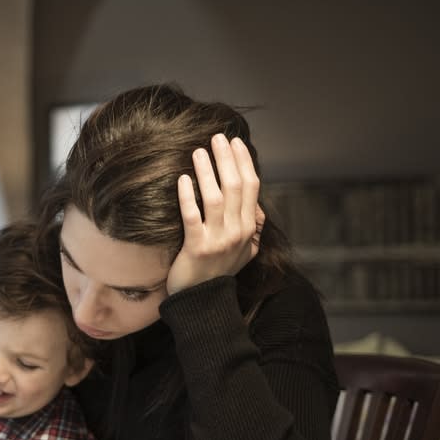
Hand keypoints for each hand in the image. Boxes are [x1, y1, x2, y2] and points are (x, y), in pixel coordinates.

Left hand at [167, 134, 265, 294]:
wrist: (203, 301)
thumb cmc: (220, 271)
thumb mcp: (246, 251)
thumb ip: (253, 228)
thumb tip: (257, 205)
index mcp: (249, 228)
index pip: (250, 187)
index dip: (243, 162)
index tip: (235, 143)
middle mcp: (237, 231)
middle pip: (234, 186)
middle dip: (226, 159)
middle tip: (216, 138)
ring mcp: (218, 240)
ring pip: (215, 197)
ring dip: (207, 171)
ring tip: (198, 152)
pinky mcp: (196, 247)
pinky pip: (192, 216)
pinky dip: (188, 196)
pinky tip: (183, 179)